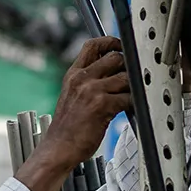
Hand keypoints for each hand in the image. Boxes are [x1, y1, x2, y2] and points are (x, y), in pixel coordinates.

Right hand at [21, 38, 132, 190]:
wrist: (58, 148)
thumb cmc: (67, 127)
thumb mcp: (72, 95)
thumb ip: (87, 81)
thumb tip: (112, 73)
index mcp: (73, 74)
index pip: (93, 45)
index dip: (111, 42)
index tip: (121, 47)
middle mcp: (82, 78)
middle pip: (115, 57)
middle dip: (127, 67)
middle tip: (131, 78)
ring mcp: (92, 91)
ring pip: (125, 77)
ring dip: (132, 87)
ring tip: (130, 97)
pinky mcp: (102, 105)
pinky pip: (127, 98)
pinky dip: (132, 104)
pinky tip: (129, 110)